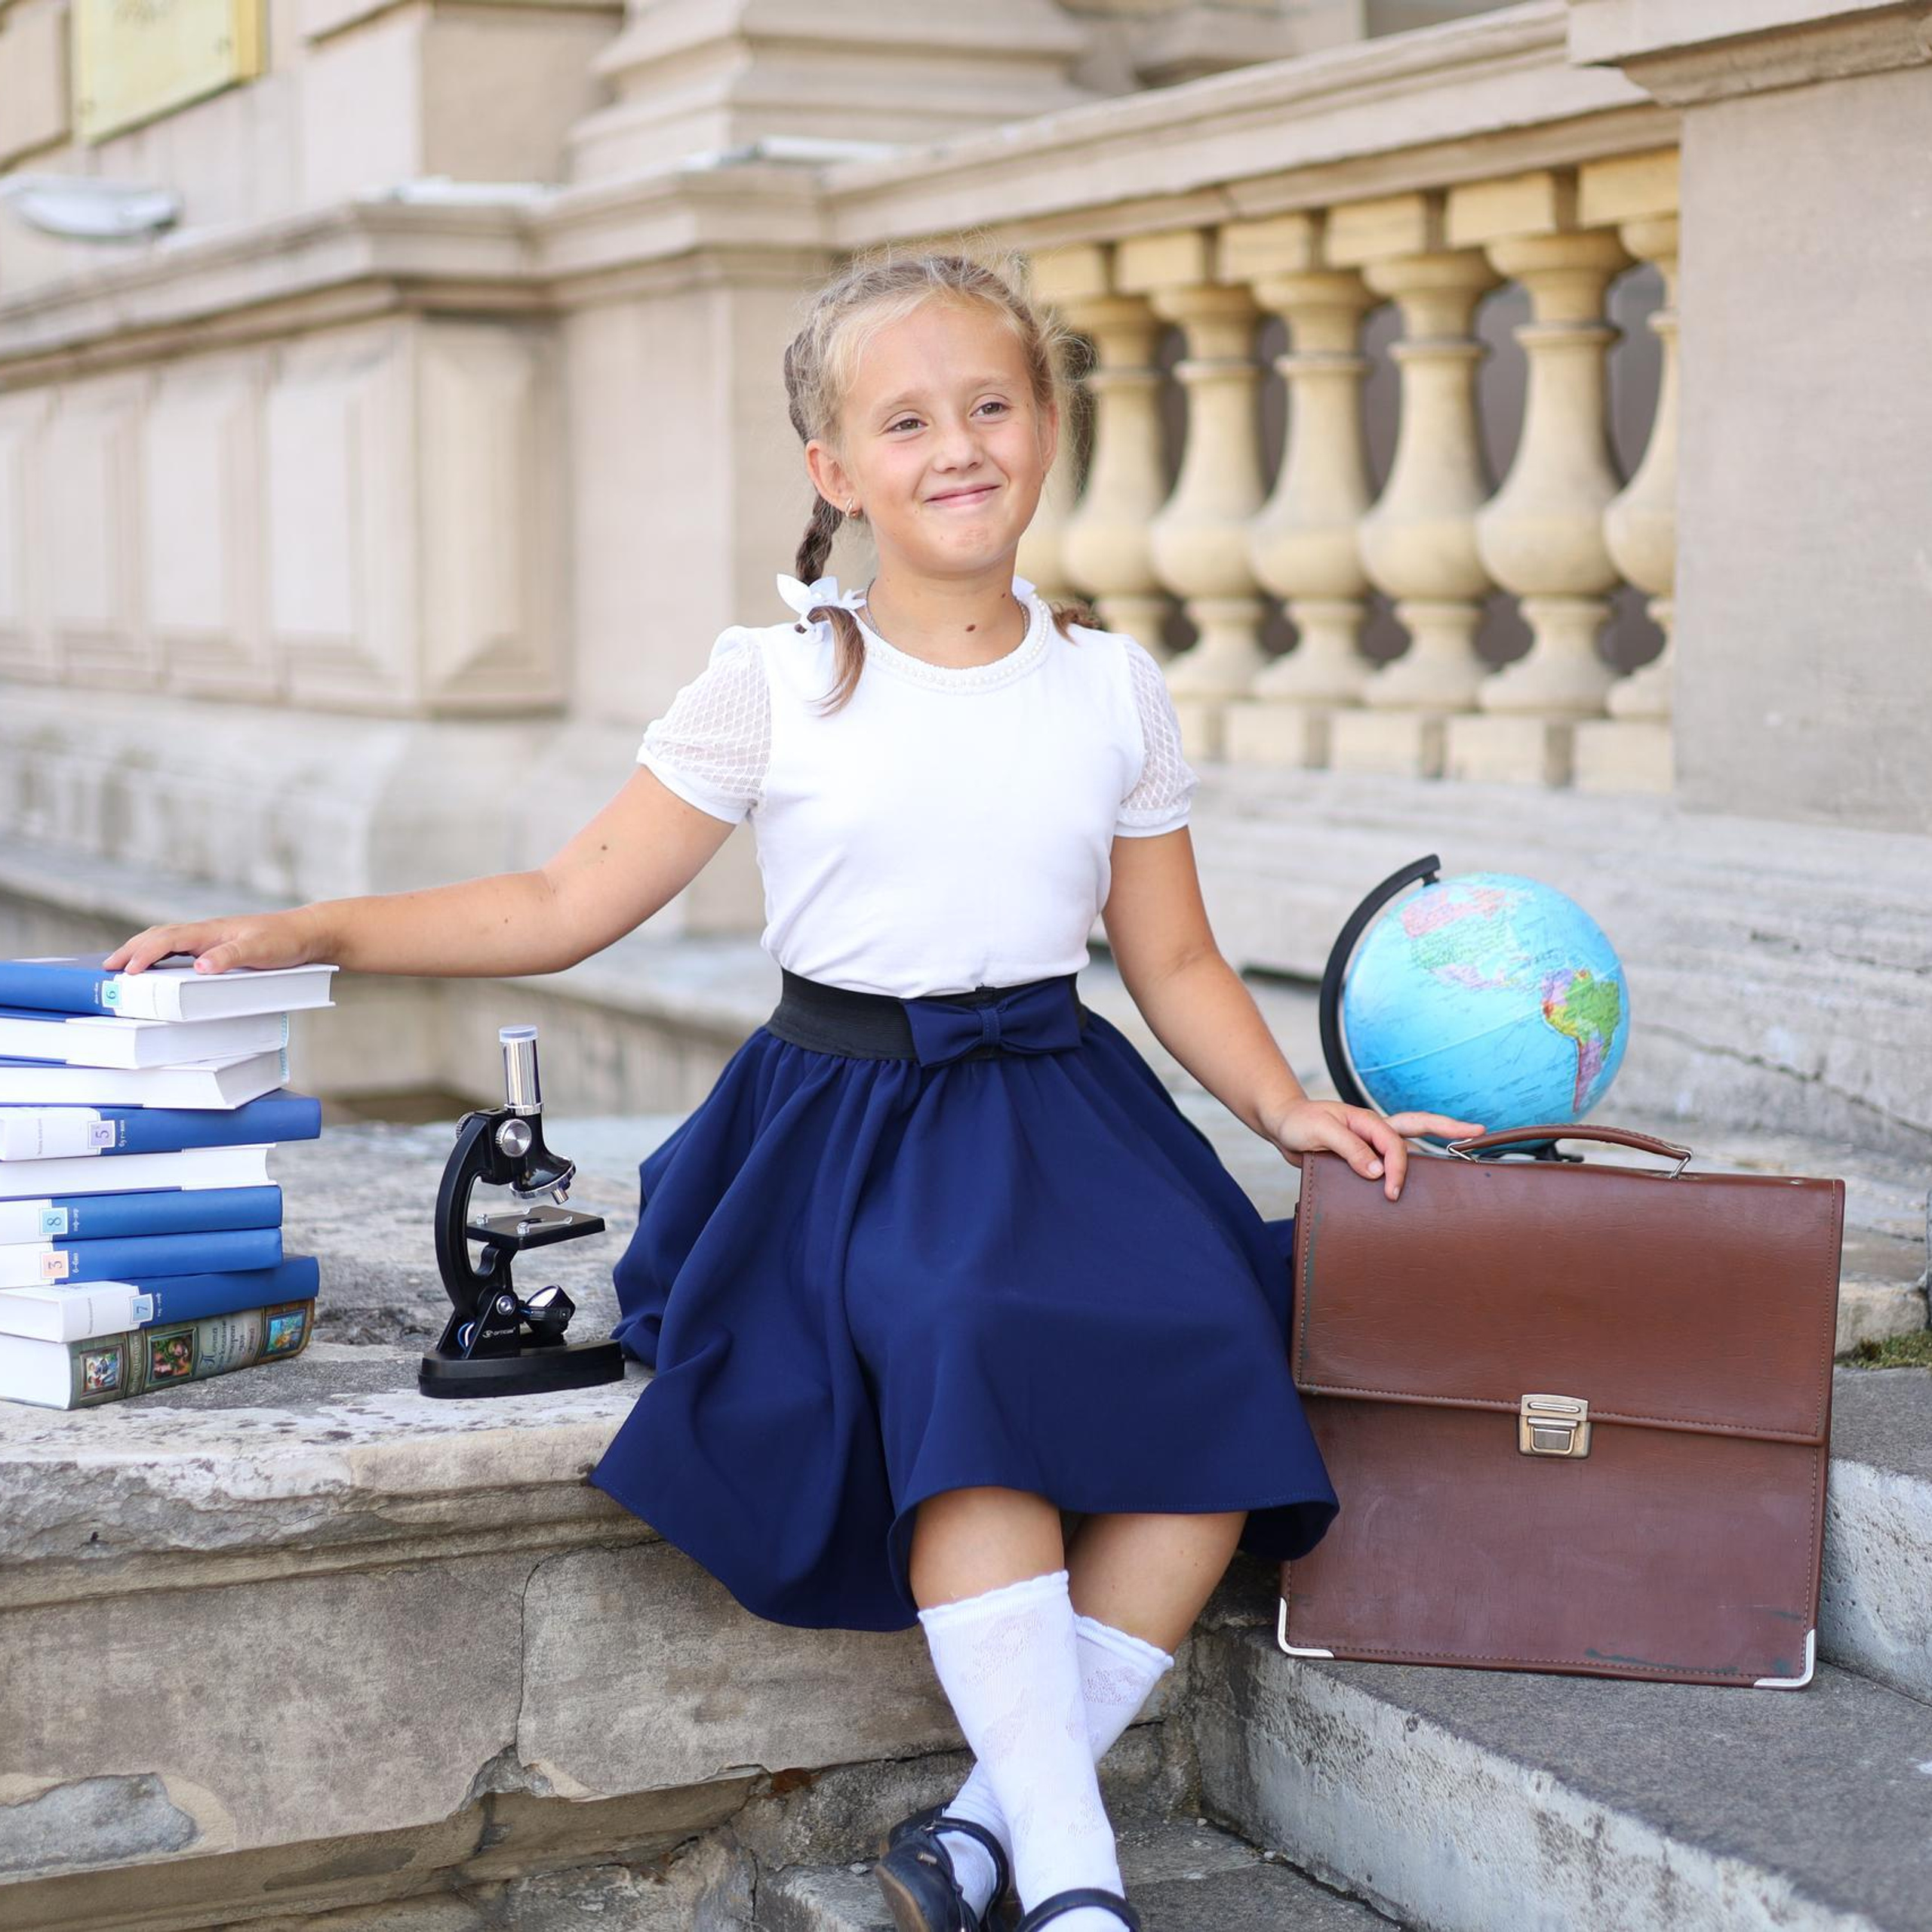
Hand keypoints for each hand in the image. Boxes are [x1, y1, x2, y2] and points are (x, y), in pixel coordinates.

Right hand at [102, 908, 327, 976]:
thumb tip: (198, 966)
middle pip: (158, 937)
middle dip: (131, 951)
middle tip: (107, 968)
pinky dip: (160, 953)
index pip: (166, 940)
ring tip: (122, 966)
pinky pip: (180, 947)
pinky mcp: (219, 946)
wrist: (307, 933)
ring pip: (167, 940)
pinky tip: (158, 965)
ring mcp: (211, 938)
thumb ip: (230, 957)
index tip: (127, 972)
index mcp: (210, 931)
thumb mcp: (259, 950)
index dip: (143, 955)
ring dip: (142, 950)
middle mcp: (206, 932)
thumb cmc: (285, 941)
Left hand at [1261, 1097, 1486, 1201]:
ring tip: (1463, 1154)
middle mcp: (1375, 1130)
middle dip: (1449, 1128)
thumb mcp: (1320, 1132)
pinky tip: (1415, 1186)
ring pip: (1409, 1145)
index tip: (1391, 1192)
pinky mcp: (1363, 1157)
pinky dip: (1405, 1170)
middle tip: (1479, 1131)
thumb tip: (1377, 1172)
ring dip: (1432, 1147)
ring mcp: (1371, 1142)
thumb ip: (1349, 1149)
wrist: (1282, 1126)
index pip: (1394, 1145)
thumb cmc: (1299, 1123)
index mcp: (1368, 1121)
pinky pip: (1389, 1162)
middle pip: (1418, 1126)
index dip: (1398, 1169)